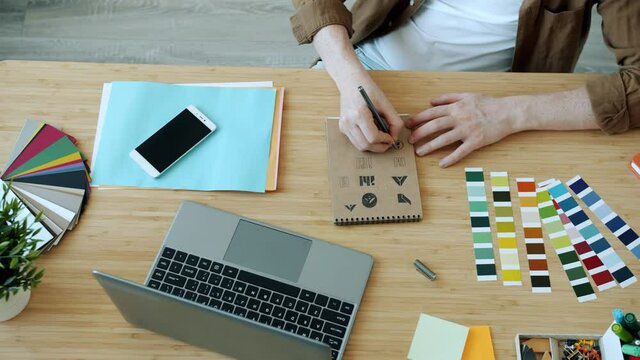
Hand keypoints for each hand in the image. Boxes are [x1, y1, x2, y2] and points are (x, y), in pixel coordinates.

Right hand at [310, 25, 403, 151]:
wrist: (350, 82)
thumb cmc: (368, 89)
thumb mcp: (385, 103)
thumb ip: (394, 121)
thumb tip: (394, 137)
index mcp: (359, 114)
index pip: (373, 137)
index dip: (385, 141)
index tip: (392, 138)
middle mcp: (348, 122)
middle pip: (366, 145)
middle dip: (379, 147)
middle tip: (388, 142)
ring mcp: (343, 126)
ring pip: (360, 146)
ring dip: (372, 146)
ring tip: (381, 138)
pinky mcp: (342, 127)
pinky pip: (355, 141)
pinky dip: (365, 141)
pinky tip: (371, 133)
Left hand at [407, 93, 517, 166]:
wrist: (509, 111)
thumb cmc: (488, 103)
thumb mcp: (467, 95)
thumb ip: (448, 97)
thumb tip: (431, 101)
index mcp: (456, 107)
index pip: (432, 113)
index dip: (418, 118)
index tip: (408, 124)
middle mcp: (459, 118)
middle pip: (434, 126)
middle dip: (420, 133)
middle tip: (410, 140)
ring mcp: (467, 130)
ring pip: (444, 139)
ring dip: (430, 146)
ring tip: (420, 152)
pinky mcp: (476, 140)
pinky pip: (461, 151)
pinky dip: (451, 158)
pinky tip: (442, 164)